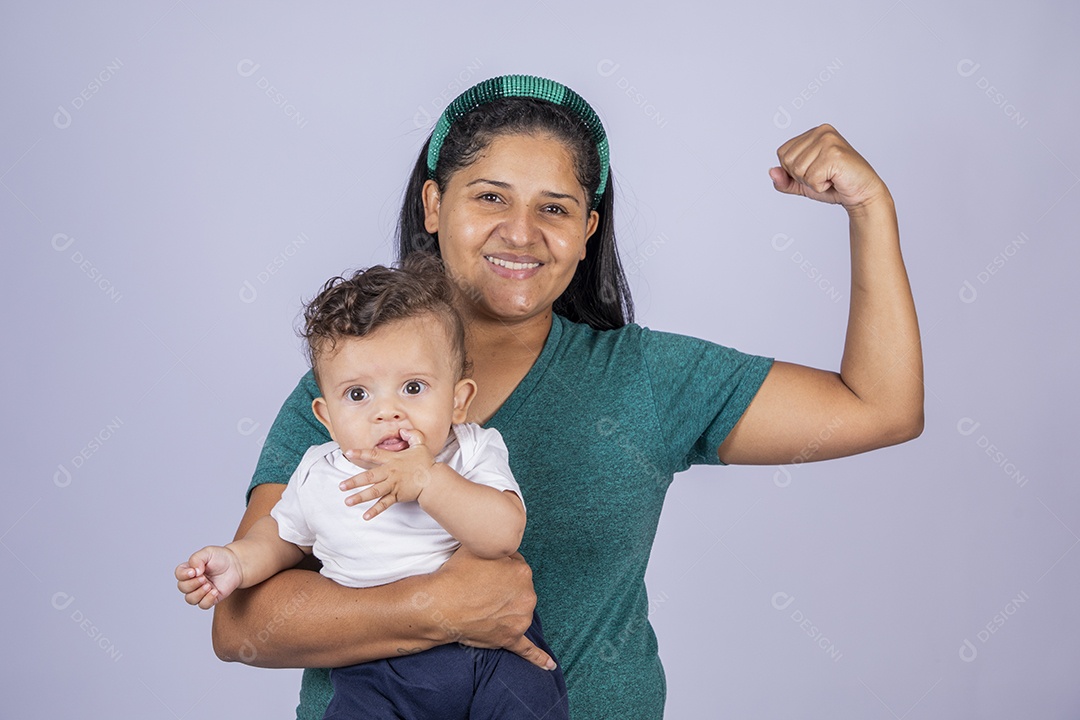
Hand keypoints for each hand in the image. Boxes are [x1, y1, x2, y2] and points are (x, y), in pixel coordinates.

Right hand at [175, 546, 243, 608]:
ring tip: (209, 585)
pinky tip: (215, 591)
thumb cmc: (220, 557)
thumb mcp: (208, 552)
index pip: (179, 574)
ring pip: (190, 599)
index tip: (194, 571)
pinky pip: (203, 605)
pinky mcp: (210, 598)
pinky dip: (207, 599)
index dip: (183, 575)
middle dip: (193, 584)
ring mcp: (200, 591)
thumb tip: (194, 571)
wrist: (236, 565)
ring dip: (199, 593)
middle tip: (204, 578)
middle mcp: (192, 581)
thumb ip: (196, 558)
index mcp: (189, 569)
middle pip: (182, 588)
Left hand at [342, 428, 435, 519]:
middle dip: (354, 481)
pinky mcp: (397, 496)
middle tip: (341, 486)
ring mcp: (393, 485)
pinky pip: (384, 504)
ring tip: (348, 501)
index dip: (361, 453)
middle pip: (369, 477)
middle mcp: (390, 473)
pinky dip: (375, 510)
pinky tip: (366, 516)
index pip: (374, 454)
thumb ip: (412, 435)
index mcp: (392, 459)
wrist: (434, 480)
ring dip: (360, 497)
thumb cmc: (426, 462)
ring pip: (374, 492)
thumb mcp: (420, 444)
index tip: (348, 453)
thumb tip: (403, 431)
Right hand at [429, 548, 555, 670]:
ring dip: (507, 610)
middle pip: (519, 589)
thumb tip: (499, 542)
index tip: (484, 572)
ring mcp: (520, 619)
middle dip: (504, 588)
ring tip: (483, 606)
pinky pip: (528, 650)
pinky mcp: (511, 638)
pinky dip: (539, 658)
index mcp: (523, 571)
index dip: (498, 568)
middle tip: (480, 588)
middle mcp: (528, 595)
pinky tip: (550, 666)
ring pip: (519, 611)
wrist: (441, 604)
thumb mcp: (479, 546)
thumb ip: (496, 544)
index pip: (515, 566)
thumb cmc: (457, 574)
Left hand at [770, 124, 889, 210]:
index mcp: (813, 133)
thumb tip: (771, 171)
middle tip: (823, 176)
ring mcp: (828, 141)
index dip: (793, 170)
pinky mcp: (834, 154)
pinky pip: (811, 178)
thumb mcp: (803, 183)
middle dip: (802, 177)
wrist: (862, 194)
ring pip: (798, 170)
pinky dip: (821, 186)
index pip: (782, 153)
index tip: (815, 171)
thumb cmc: (835, 186)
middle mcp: (821, 132)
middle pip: (788, 161)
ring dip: (812, 182)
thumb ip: (785, 179)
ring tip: (830, 177)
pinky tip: (835, 180)